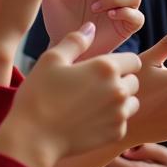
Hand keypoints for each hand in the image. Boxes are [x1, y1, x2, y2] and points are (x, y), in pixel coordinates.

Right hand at [0, 24, 141, 166]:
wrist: (33, 138)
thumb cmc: (39, 95)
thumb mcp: (51, 60)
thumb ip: (75, 41)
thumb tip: (91, 27)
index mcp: (106, 68)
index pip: (132, 61)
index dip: (119, 63)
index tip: (102, 70)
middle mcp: (118, 90)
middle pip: (134, 81)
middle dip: (119, 82)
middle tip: (95, 88)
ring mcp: (119, 114)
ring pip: (131, 103)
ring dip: (119, 102)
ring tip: (94, 104)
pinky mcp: (116, 134)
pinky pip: (122, 123)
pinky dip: (111, 122)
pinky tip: (89, 121)